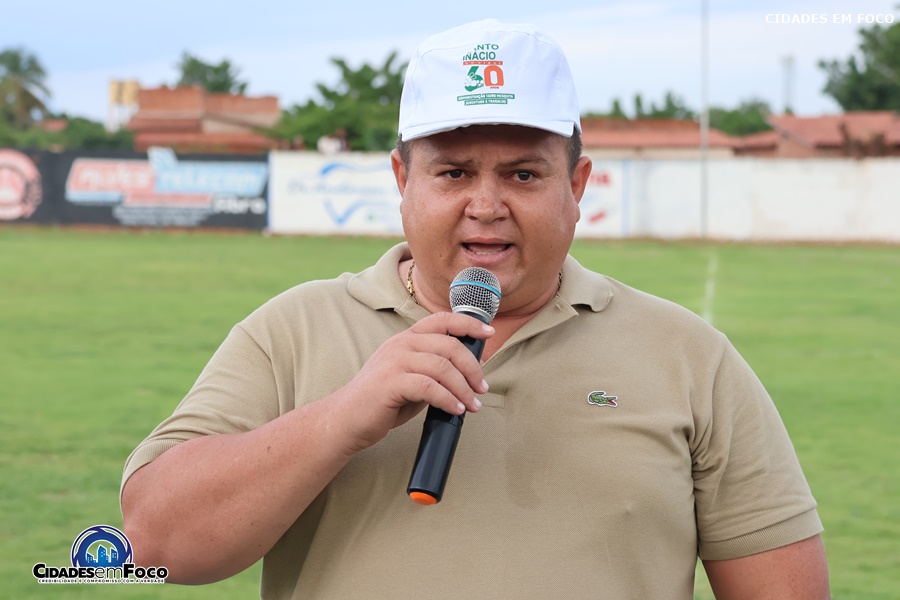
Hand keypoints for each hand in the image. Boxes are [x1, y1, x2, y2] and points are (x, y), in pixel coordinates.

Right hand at [331, 312, 493, 454]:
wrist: (346, 419)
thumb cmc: (383, 401)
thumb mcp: (412, 378)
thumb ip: (434, 370)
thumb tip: (468, 372)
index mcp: (406, 339)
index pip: (442, 320)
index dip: (468, 324)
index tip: (488, 333)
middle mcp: (400, 344)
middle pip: (449, 345)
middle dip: (472, 367)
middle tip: (482, 387)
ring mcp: (394, 361)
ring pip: (442, 367)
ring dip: (463, 387)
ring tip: (472, 405)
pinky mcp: (390, 382)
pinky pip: (429, 387)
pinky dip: (448, 399)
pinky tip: (455, 410)